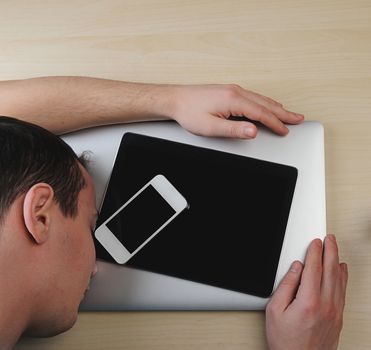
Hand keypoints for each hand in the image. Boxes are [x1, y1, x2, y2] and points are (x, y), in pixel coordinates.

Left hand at [171, 84, 303, 138]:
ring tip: (288, 113)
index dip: (276, 123)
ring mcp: (233, 90)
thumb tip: (254, 131)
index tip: (286, 130)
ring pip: (260, 99)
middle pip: (266, 104)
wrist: (175, 100)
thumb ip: (234, 129)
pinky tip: (267, 104)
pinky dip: (264, 102)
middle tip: (298, 118)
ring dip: (276, 107)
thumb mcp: (211, 127)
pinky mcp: (228, 91)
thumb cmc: (189, 112)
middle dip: (283, 113)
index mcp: (233, 99)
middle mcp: (236, 91)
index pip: (261, 113)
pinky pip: (253, 96)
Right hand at [265, 235, 347, 349]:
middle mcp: (325, 305)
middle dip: (330, 251)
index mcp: (308, 301)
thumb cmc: (286, 341)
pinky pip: (343, 291)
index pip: (314, 268)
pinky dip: (343, 277)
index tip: (315, 242)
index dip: (315, 252)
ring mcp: (334, 312)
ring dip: (337, 261)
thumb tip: (295, 268)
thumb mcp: (275, 311)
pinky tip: (342, 270)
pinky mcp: (338, 318)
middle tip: (329, 239)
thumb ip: (286, 286)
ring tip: (336, 249)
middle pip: (330, 270)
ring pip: (339, 280)